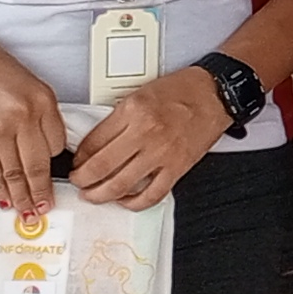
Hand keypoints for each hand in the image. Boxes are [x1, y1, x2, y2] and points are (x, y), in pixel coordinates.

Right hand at [0, 33, 67, 215]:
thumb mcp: (29, 84)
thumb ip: (39, 114)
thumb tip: (46, 145)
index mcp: (43, 101)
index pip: (58, 143)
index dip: (57, 162)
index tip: (57, 177)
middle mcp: (25, 115)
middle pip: (39, 164)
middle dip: (43, 191)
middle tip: (46, 207)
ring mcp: (1, 127)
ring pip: (16, 172)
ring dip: (22, 196)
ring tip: (28, 212)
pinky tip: (4, 198)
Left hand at [71, 67, 232, 206]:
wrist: (215, 94)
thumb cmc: (182, 91)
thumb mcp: (139, 94)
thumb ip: (117, 118)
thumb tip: (96, 143)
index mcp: (132, 111)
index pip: (93, 142)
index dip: (78, 157)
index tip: (77, 163)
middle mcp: (146, 132)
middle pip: (101, 167)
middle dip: (82, 180)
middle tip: (78, 182)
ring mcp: (162, 153)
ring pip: (121, 185)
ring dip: (101, 195)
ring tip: (94, 195)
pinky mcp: (177, 167)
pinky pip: (151, 194)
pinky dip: (134, 202)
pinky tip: (126, 200)